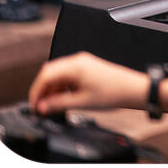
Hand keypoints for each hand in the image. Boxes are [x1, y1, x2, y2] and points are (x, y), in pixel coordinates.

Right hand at [30, 52, 147, 115]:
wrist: (133, 89)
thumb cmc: (113, 93)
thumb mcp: (81, 102)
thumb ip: (58, 104)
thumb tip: (42, 107)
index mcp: (75, 66)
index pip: (45, 75)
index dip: (36, 92)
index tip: (34, 105)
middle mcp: (78, 61)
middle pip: (50, 72)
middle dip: (42, 90)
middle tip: (41, 107)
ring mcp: (83, 63)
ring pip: (58, 74)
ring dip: (52, 89)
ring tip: (52, 106)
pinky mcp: (88, 67)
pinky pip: (68, 75)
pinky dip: (62, 86)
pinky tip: (63, 98)